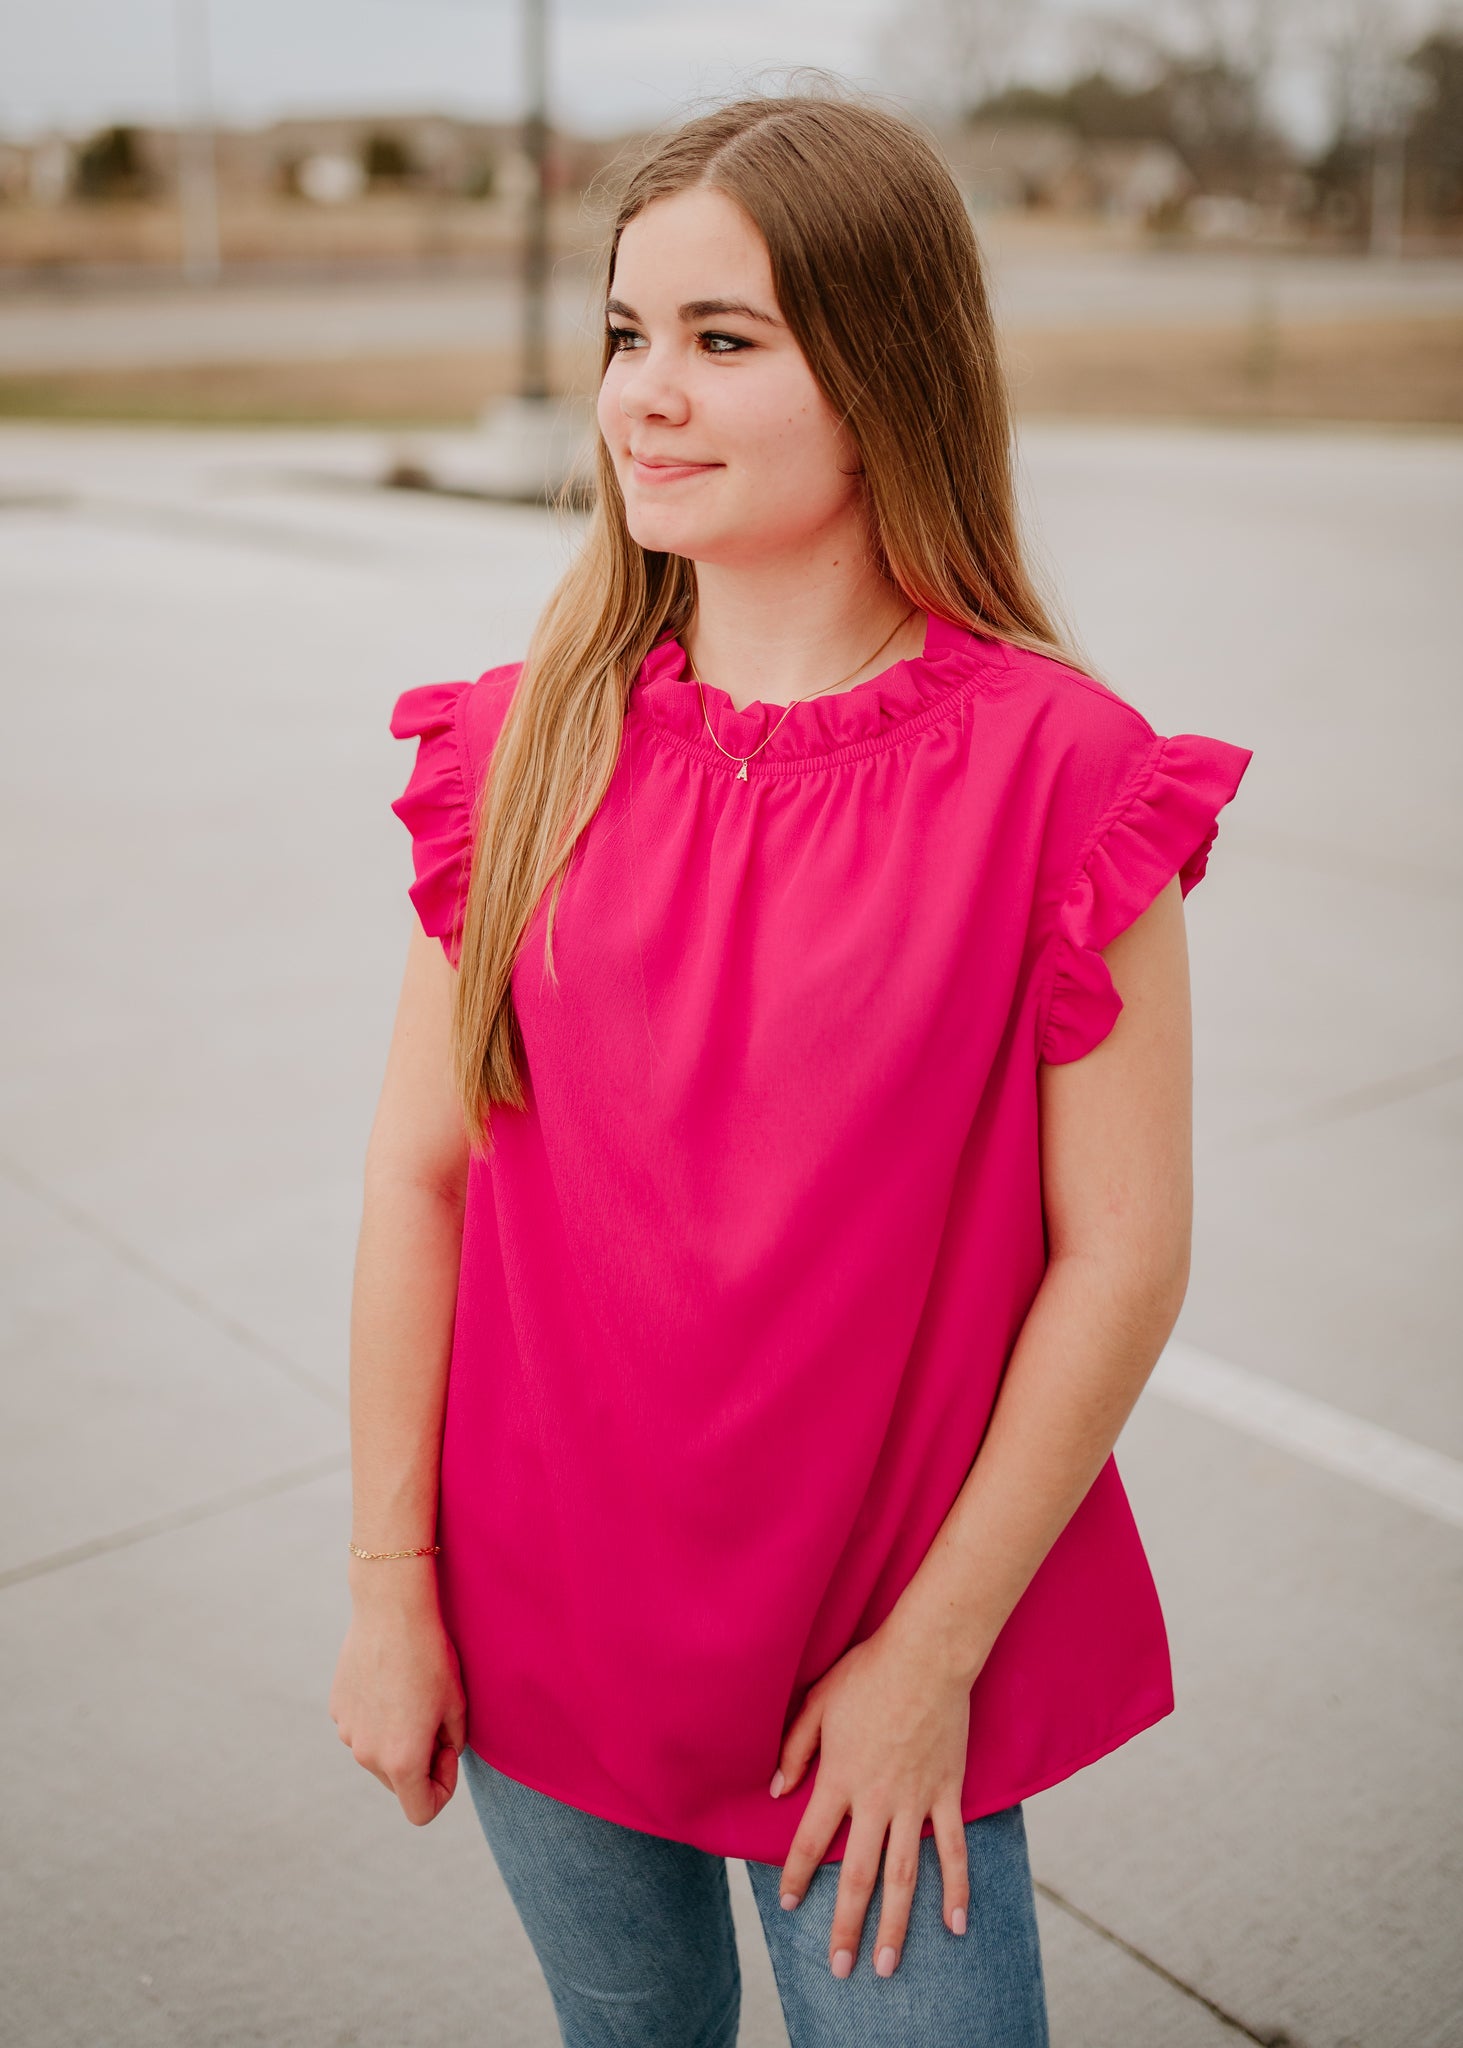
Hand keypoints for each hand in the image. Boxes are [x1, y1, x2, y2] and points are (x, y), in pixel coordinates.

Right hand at [329, 1574, 466, 1825]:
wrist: (391, 1611)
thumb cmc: (431, 1656)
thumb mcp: (456, 1704)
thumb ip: (450, 1744)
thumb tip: (438, 1754)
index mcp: (402, 1760)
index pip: (421, 1812)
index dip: (442, 1788)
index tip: (447, 1751)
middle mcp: (368, 1755)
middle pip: (399, 1783)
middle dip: (420, 1764)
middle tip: (436, 1721)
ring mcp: (348, 1733)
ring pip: (378, 1754)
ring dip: (397, 1739)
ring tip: (412, 1695)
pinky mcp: (337, 1710)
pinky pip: (362, 1728)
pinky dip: (378, 1718)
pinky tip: (390, 1681)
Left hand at [770, 1623, 974, 1977]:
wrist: (927, 1656)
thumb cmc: (867, 1673)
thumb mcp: (816, 1703)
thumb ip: (794, 1749)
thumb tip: (775, 1791)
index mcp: (839, 1778)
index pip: (808, 1841)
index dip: (794, 1876)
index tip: (788, 1906)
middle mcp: (875, 1799)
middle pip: (856, 1875)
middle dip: (845, 1925)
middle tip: (840, 1969)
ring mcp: (914, 1800)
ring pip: (902, 1875)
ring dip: (895, 1925)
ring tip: (886, 1966)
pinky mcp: (947, 1794)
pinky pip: (953, 1849)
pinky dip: (956, 1888)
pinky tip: (955, 1925)